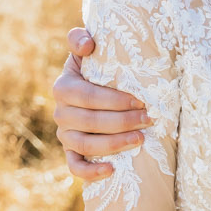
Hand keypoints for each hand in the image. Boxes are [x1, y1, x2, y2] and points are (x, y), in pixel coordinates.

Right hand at [52, 27, 149, 182]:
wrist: (95, 89)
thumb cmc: (99, 66)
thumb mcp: (89, 48)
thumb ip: (80, 38)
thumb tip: (88, 44)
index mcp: (64, 87)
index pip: (88, 96)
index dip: (114, 100)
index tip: (141, 100)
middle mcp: (61, 112)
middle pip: (90, 122)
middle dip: (122, 121)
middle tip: (149, 119)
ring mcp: (65, 135)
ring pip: (85, 146)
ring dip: (114, 144)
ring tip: (140, 139)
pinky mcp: (71, 154)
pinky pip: (75, 167)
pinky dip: (91, 172)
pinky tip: (111, 170)